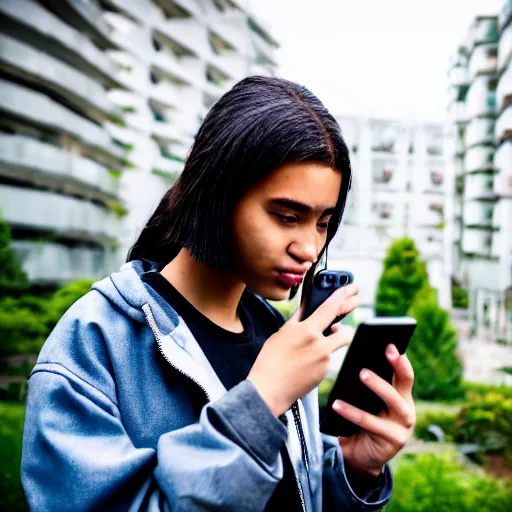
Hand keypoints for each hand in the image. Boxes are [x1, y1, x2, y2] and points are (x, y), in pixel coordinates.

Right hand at [247, 284, 358, 416]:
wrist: (268, 390)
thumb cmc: (270, 361)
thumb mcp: (281, 334)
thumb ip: (297, 320)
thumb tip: (307, 309)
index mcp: (305, 330)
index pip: (329, 308)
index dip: (344, 295)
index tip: (352, 288)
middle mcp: (318, 343)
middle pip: (344, 328)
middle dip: (348, 315)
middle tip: (353, 304)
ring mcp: (324, 359)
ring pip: (337, 342)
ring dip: (333, 338)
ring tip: (319, 341)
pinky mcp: (325, 371)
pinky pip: (329, 357)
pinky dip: (322, 355)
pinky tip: (307, 361)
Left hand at [332, 344, 415, 478]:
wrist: (360, 457)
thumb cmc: (361, 421)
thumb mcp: (365, 401)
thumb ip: (364, 383)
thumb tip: (351, 356)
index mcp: (401, 396)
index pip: (404, 373)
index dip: (400, 358)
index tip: (390, 343)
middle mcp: (406, 408)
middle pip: (405, 382)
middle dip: (396, 365)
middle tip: (383, 349)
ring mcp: (403, 426)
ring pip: (393, 401)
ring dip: (378, 385)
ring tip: (361, 374)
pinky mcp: (393, 441)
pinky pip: (371, 423)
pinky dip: (353, 412)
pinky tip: (337, 404)